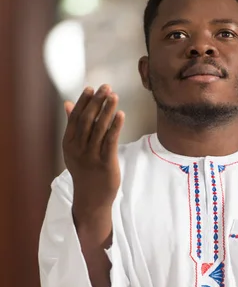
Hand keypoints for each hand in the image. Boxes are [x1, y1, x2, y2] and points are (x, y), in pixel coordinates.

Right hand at [63, 85, 124, 214]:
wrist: (91, 199)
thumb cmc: (84, 171)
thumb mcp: (74, 149)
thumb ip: (72, 126)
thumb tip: (67, 103)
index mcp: (69, 144)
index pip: (76, 118)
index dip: (84, 102)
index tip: (92, 88)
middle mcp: (78, 149)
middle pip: (88, 120)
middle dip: (97, 102)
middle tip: (106, 87)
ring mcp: (91, 156)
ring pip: (100, 128)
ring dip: (107, 110)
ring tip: (114, 96)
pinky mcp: (105, 163)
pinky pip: (110, 141)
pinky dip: (115, 126)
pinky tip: (121, 114)